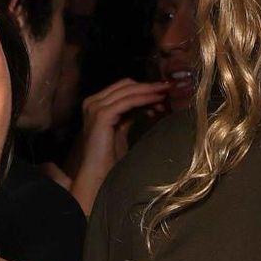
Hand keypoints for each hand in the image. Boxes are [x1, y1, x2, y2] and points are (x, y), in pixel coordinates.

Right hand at [72, 78, 171, 214]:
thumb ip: (128, 115)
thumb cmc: (109, 158)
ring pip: (129, 91)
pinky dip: (145, 99)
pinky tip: (157, 102)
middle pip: (126, 85)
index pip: (123, 88)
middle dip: (148, 88)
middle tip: (167, 91)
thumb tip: (146, 104)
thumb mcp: (120, 130)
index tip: (162, 94)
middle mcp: (92, 102)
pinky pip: (129, 101)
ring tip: (166, 95)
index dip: (143, 88)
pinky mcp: (102, 115)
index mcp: (95, 104)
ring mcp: (96, 107)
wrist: (98, 175)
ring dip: (150, 92)